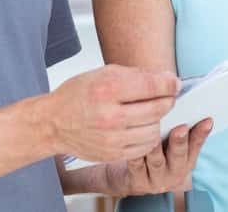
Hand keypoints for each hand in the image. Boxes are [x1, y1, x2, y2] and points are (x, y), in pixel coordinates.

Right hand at [47, 65, 178, 162]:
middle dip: (168, 100)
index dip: (169, 84)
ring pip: (154, 130)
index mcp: (107, 89)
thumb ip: (137, 75)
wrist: (53, 123)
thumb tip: (167, 79)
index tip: (174, 83)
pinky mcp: (112, 154)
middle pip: (157, 108)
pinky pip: (144, 147)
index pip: (152, 86)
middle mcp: (110, 115)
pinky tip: (142, 127)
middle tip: (167, 96)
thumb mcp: (104, 73)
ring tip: (152, 112)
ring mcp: (111, 138)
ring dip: (158, 120)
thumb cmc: (79, 94)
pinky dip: (148, 136)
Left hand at [104, 118, 212, 196]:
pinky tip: (132, 138)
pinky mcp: (138, 179)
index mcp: (187, 161)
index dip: (202, 132)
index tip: (206, 119)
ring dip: (156, 146)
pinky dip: (135, 152)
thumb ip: (186, 132)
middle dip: (180, 141)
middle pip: (179, 154)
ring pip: (156, 160)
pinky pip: (136, 164)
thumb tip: (197, 109)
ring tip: (154, 132)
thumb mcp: (176, 149)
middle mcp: (175, 171)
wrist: (136, 182)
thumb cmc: (158, 156)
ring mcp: (157, 177)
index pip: (197, 144)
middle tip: (180, 128)